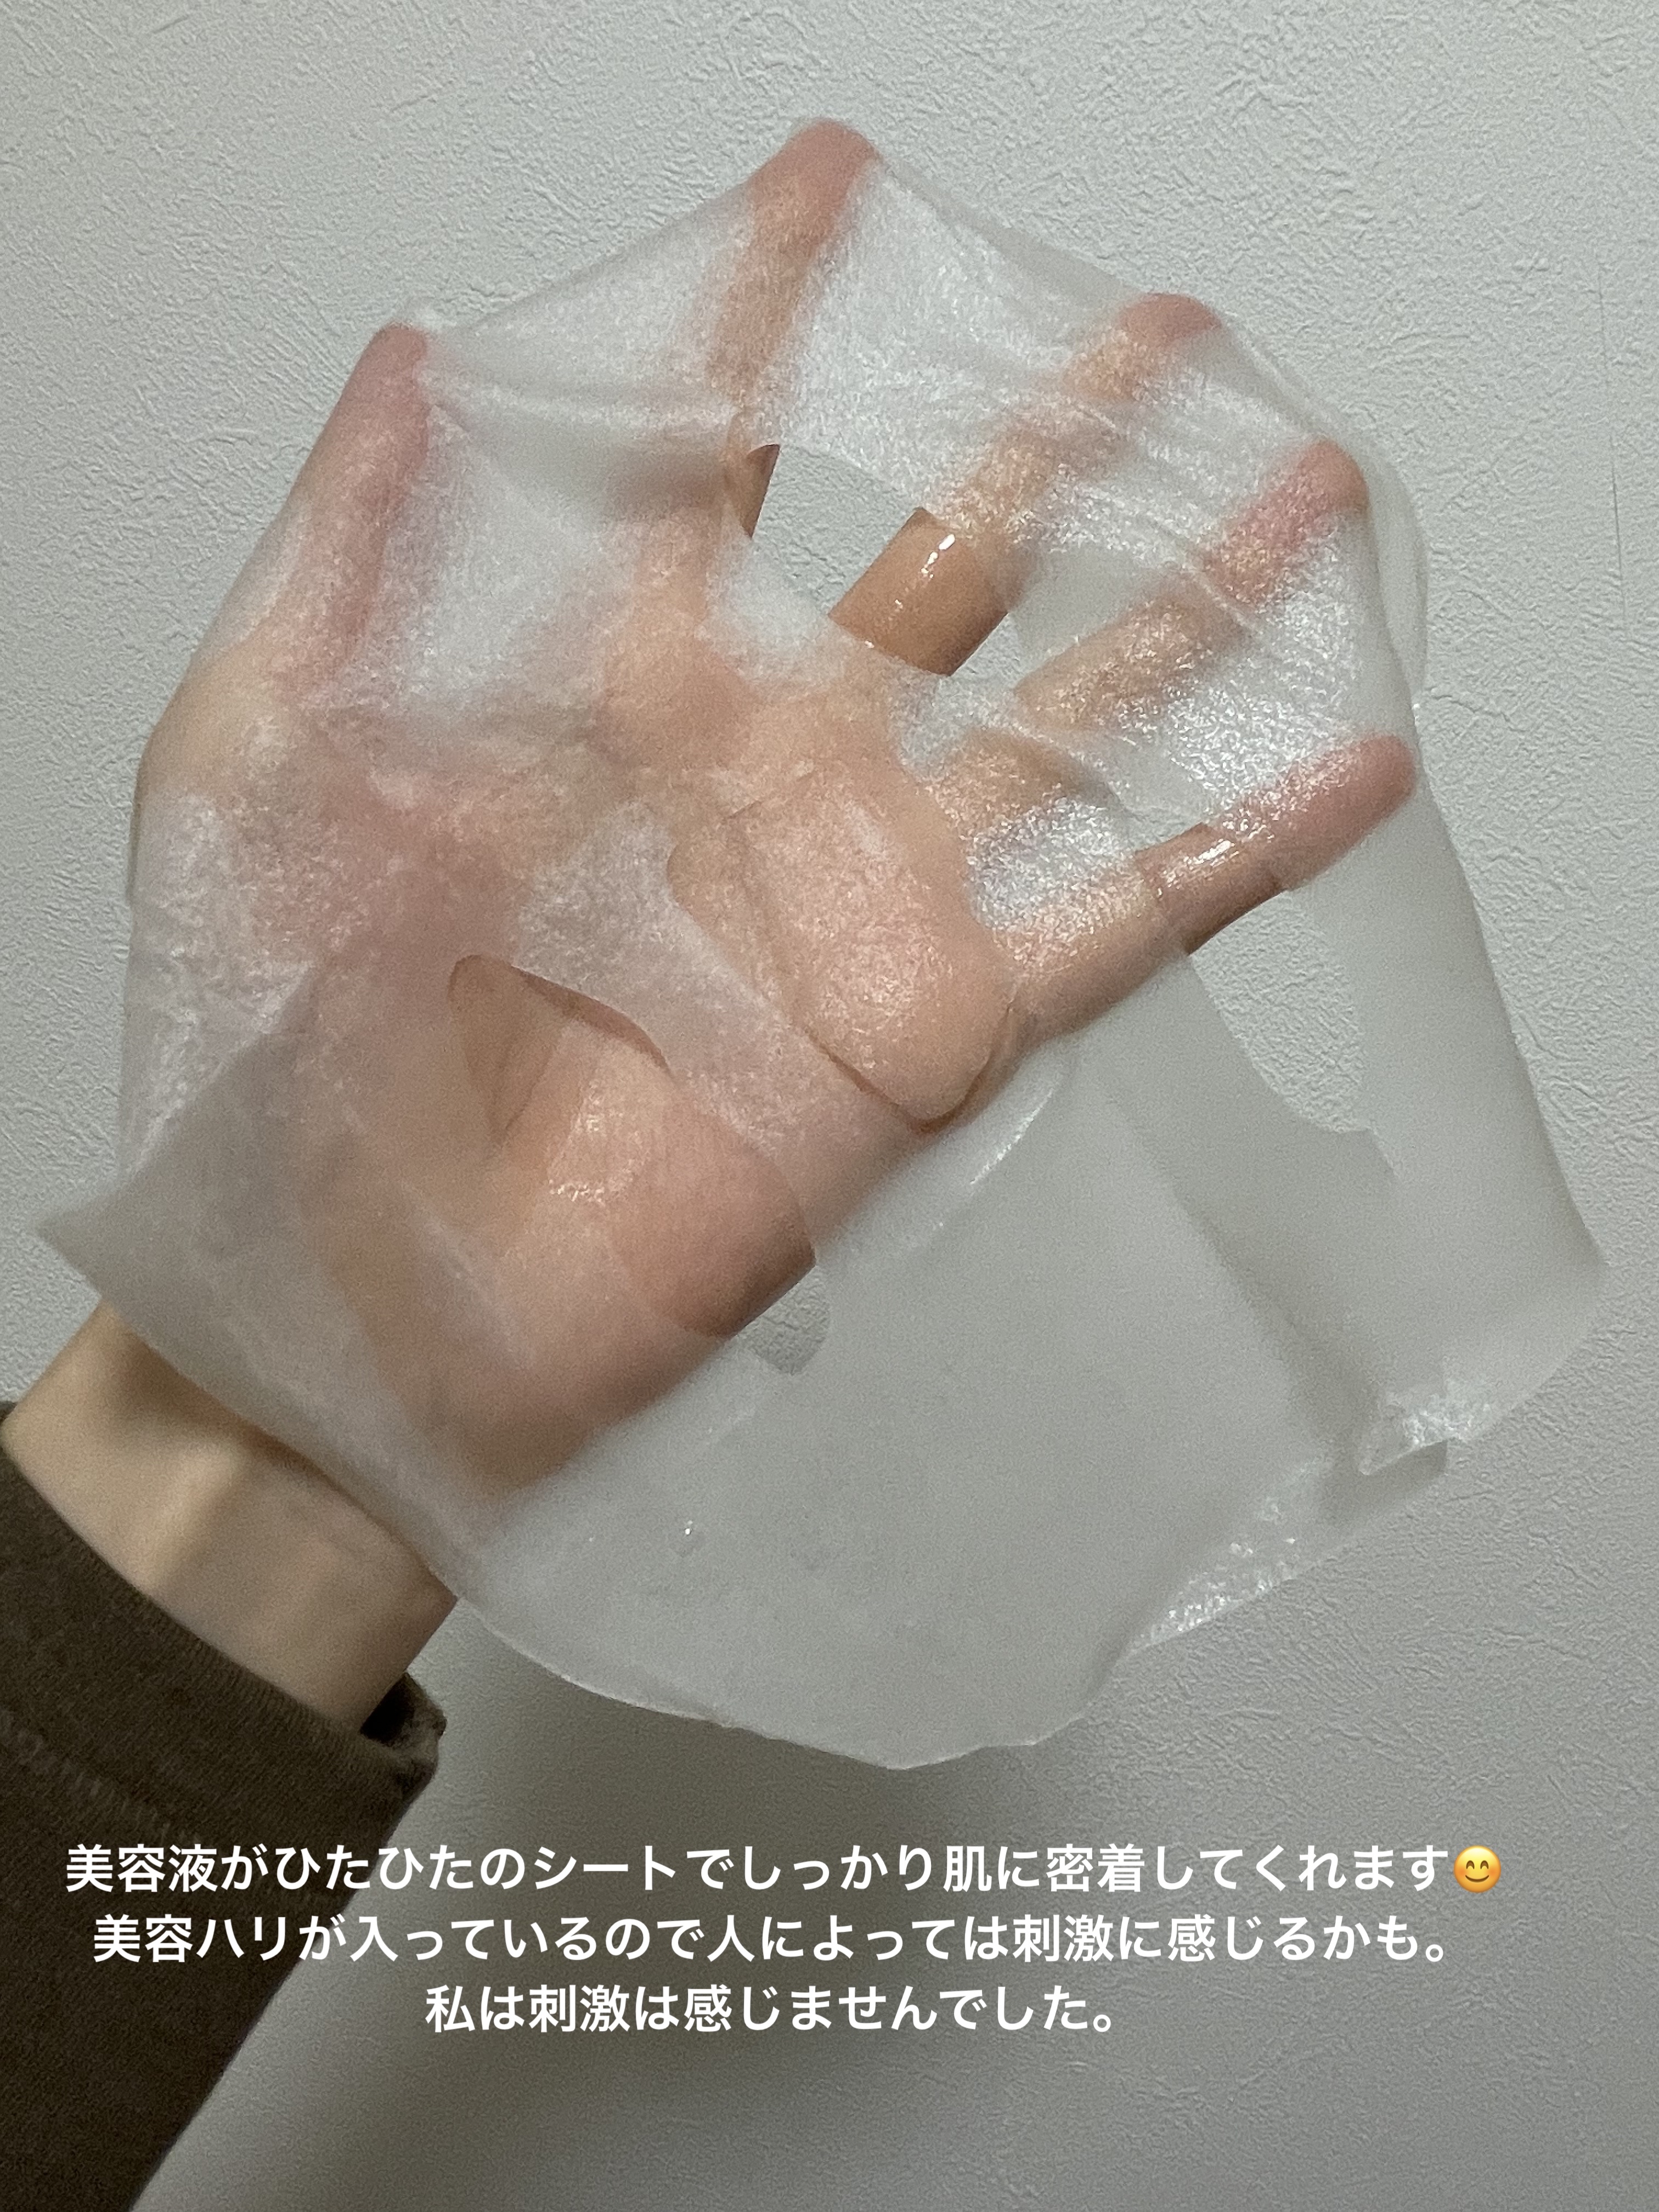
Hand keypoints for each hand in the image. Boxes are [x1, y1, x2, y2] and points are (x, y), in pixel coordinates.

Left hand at [133, 122, 1413, 1492]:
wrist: (357, 1321)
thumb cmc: (273, 1064)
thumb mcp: (255, 774)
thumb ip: (342, 565)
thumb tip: (411, 357)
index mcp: (608, 700)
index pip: (708, 468)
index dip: (766, 318)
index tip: (831, 184)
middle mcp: (763, 780)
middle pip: (941, 569)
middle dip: (1049, 441)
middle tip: (1155, 329)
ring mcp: (862, 904)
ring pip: (1060, 720)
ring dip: (1184, 610)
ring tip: (1299, 496)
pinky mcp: (931, 1036)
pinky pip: (1111, 923)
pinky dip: (1230, 851)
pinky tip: (1342, 764)